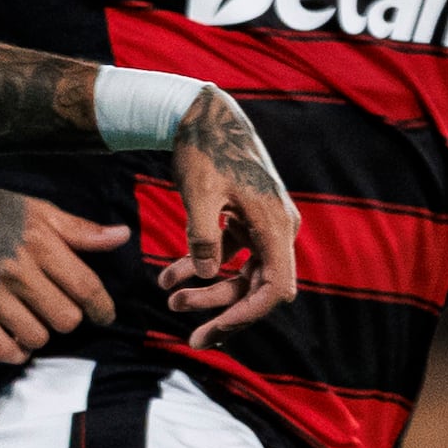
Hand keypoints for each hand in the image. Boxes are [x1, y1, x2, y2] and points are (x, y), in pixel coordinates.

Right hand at [0, 180, 125, 360]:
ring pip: (36, 337)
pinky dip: (14, 351)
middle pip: (65, 319)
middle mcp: (16, 269)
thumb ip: (78, 229)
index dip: (102, 308)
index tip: (104, 315)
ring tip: (30, 320)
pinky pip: (1, 348)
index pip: (86, 287)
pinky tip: (14, 341)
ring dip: (39, 334)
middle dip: (66, 318)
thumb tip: (122, 236)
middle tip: (54, 309)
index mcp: (38, 242)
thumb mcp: (34, 209)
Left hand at [160, 88, 300, 338]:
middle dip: (222, 311)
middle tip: (189, 335)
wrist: (204, 113)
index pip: (276, 289)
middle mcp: (278, 229)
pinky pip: (230, 256)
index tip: (215, 331)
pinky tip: (168, 277)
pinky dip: (202, 268)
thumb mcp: (199, 192)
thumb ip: (204, 237)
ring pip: (242, 275)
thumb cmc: (204, 148)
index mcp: (276, 224)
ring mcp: (264, 226)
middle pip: (258, 288)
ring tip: (169, 296)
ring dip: (208, 291)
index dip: (248, 315)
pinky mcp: (247, 221)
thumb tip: (210, 274)